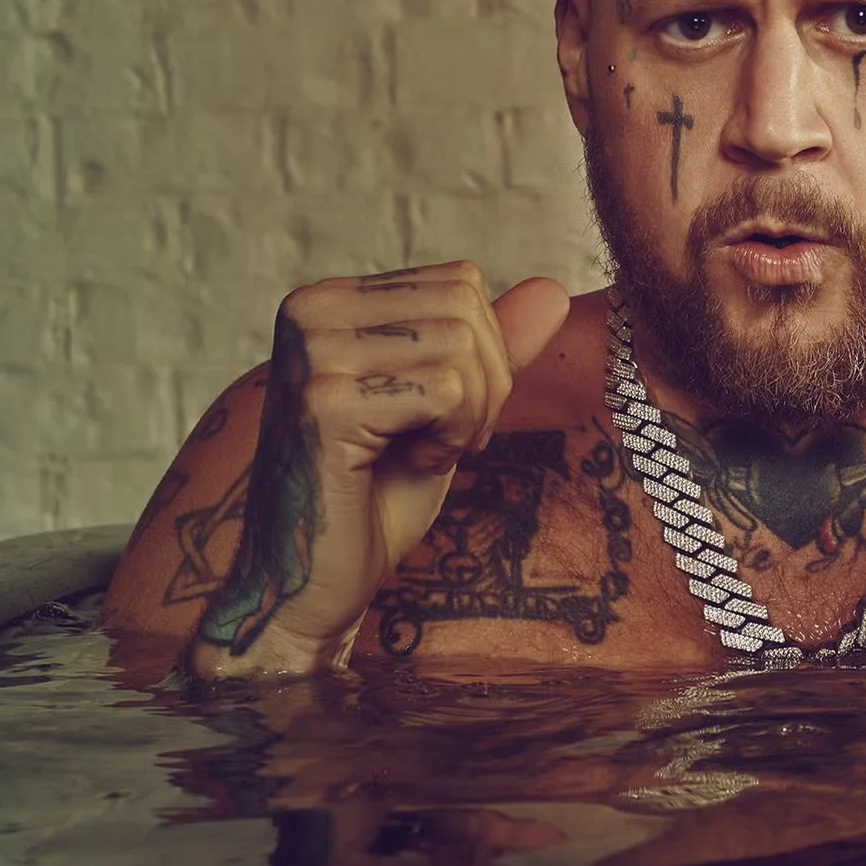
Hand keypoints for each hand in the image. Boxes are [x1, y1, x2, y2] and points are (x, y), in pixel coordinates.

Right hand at [191, 262, 570, 676]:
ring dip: (466, 418)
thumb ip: (493, 347)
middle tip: (440, 444)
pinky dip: (449, 440)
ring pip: (461, 347)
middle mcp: (311, 310)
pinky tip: (406, 467)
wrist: (312, 582)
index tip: (441, 417)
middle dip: (484, 388)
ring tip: (417, 454)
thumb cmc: (375, 498)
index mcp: (331, 300)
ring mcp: (312, 353)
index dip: (482, 358)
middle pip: (466, 308)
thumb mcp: (448, 409)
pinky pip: (447, 390)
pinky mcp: (325, 402)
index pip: (461, 283)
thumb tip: (554, 289)